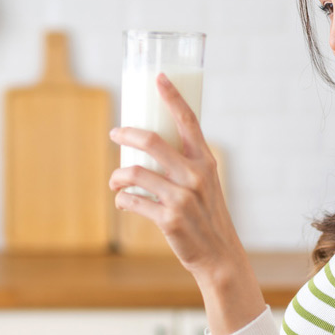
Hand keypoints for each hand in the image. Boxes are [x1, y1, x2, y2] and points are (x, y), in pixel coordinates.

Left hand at [108, 74, 244, 281]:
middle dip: (126, 135)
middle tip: (115, 134)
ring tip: (115, 181)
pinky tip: (122, 201)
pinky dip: (122, 200)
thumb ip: (185, 165)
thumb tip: (148, 149)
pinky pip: (133, 201)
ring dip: (118, 176)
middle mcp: (196, 175)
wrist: (219, 256)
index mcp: (206, 161)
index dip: (173, 96)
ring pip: (136, 173)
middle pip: (152, 142)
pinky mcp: (169, 219)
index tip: (159, 77)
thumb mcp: (206, 185)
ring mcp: (182, 198)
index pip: (188, 121)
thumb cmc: (207, 217)